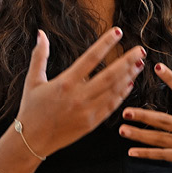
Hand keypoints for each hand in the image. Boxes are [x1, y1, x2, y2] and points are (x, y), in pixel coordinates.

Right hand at [15, 27, 145, 156]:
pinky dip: (122, 94)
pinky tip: (130, 83)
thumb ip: (40, 56)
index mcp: (65, 83)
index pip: (91, 58)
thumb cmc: (31, 109)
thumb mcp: (33, 81)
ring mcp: (87, 111)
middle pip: (110, 75)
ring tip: (139, 64)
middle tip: (140, 50)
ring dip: (129, 76)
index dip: (106, 44)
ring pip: (114, 90)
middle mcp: (79, 96)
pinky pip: (112, 106)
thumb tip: (41, 33)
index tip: (118, 32)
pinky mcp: (92, 123)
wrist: (32, 140)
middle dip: (127, 61)